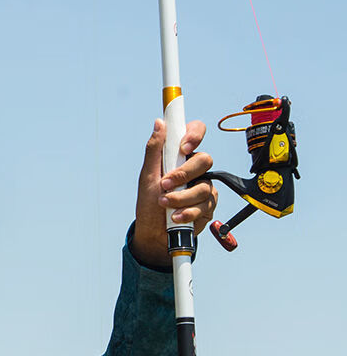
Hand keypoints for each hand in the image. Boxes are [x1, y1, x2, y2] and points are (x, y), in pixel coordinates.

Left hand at [130, 119, 217, 267]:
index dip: (194, 134)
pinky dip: (188, 211)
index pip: (195, 132)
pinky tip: (177, 216)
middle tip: (166, 185)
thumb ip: (155, 149)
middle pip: (205, 159)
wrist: (154, 233)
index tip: (183, 147)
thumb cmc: (149, 203)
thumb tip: (159, 122)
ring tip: (165, 205)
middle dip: (185, 174)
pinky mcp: (208, 205)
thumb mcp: (147, 176)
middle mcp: (194, 168)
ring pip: (204, 186)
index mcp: (179, 155)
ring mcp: (203, 186)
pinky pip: (206, 205)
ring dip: (181, 197)